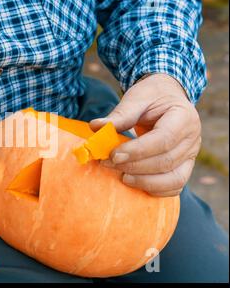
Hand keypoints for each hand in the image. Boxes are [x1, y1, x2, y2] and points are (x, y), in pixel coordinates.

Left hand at [90, 74, 201, 196]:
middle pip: (166, 161)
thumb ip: (119, 115)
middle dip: (134, 166)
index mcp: (184, 117)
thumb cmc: (152, 97)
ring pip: (174, 179)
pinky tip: (133, 182)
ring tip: (121, 177)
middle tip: (107, 163)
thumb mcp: (136, 99)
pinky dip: (155, 190)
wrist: (167, 98)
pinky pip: (174, 186)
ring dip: (144, 182)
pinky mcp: (184, 168)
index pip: (163, 139)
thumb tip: (95, 127)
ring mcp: (191, 156)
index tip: (113, 155)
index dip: (137, 151)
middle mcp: (192, 139)